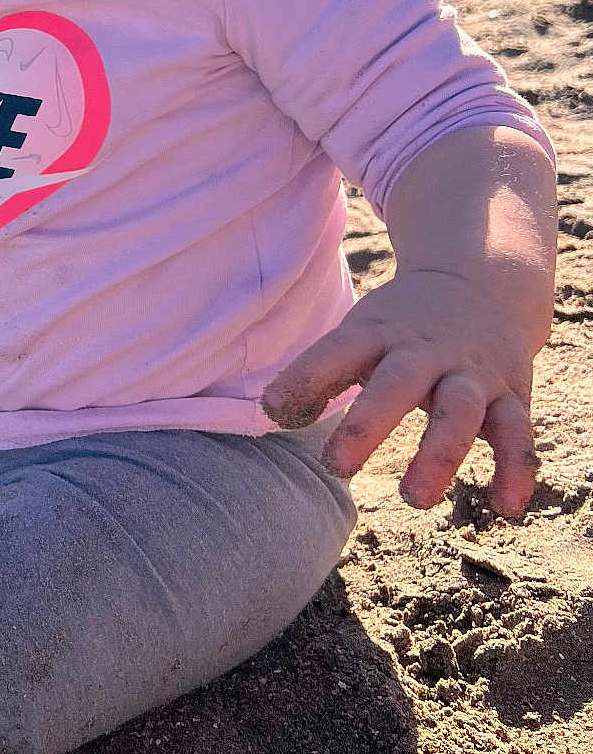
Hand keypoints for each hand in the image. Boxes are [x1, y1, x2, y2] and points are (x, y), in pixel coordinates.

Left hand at [260, 267, 546, 517]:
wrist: (481, 283)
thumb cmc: (400, 325)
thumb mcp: (360, 334)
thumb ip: (320, 373)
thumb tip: (273, 415)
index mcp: (378, 332)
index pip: (336, 351)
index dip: (305, 379)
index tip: (274, 410)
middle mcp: (425, 351)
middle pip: (397, 384)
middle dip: (368, 425)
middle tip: (336, 468)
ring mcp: (471, 373)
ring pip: (460, 412)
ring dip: (439, 456)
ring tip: (413, 499)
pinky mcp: (512, 395)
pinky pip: (519, 435)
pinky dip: (516, 471)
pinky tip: (505, 508)